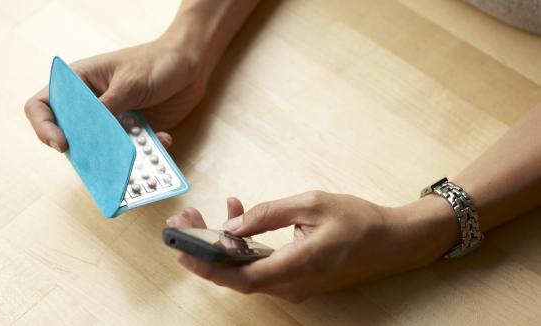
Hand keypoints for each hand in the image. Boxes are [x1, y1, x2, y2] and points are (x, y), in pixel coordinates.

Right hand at [24, 38, 207, 151]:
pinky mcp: (134, 132)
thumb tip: (87, 135)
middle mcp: (91, 104)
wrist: (192, 64)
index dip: (44, 127)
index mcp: (79, 82)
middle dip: (83, 150)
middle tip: (100, 161)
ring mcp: (112, 120)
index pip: (43, 105)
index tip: (62, 143)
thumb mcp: (129, 83)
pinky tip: (164, 140)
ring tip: (134, 159)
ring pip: (101, 148)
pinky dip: (145, 153)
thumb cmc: (156, 62)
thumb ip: (107, 109)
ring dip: (117, 157)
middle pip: (70, 134)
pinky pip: (131, 151)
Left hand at [166, 191, 457, 302]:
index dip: (208, 266)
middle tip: (186, 221)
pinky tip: (237, 219)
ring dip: (222, 246)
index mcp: (298, 266)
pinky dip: (242, 247)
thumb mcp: (312, 204)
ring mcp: (294, 285)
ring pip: (246, 271)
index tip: (182, 252)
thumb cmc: (358, 220)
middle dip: (206, 250)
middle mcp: (293, 284)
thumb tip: (234, 224)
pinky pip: (261, 267)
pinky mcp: (296, 278)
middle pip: (237, 276)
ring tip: (203, 216)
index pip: (241, 276)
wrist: (392, 241)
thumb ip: (269, 214)